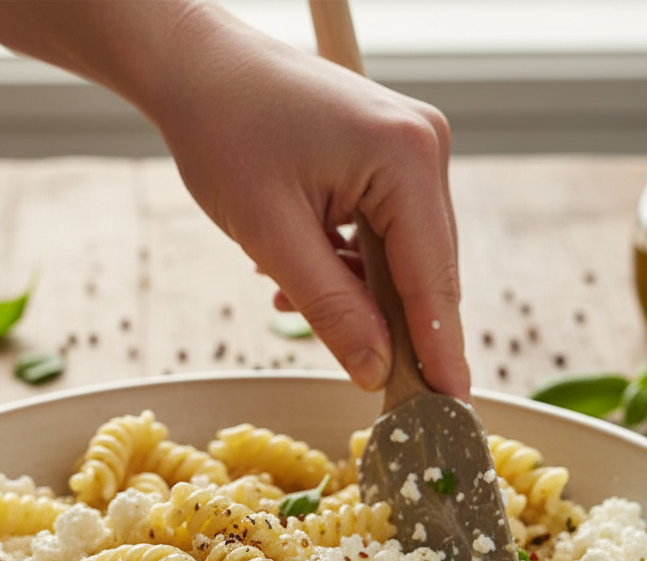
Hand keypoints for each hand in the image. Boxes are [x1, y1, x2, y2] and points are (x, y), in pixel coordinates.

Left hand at [0, 1, 469, 399]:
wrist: (197, 67)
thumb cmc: (225, 134)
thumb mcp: (273, 237)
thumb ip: (330, 310)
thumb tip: (375, 372)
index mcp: (406, 158)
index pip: (432, 279)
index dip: (438, 350)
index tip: (448, 407)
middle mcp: (424, 148)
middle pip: (426, 271)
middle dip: (396, 330)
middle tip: (382, 390)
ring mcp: (410, 149)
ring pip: (401, 258)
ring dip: (359, 296)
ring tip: (289, 296)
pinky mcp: (389, 157)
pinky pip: (383, 235)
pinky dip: (348, 267)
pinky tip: (296, 273)